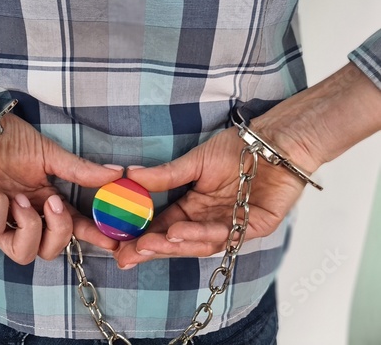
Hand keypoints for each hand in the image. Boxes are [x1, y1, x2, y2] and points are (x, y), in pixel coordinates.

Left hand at [0, 113, 122, 263]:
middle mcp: (24, 218)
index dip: (90, 237)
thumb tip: (116, 173)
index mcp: (44, 203)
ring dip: (28, 225)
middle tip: (52, 202)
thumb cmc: (8, 139)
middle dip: (58, 231)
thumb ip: (81, 170)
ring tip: (19, 198)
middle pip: (48, 251)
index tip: (110, 241)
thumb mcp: (50, 154)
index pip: (71, 228)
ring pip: (22, 254)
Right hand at [114, 127, 305, 267]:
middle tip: (129, 255)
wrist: (275, 141)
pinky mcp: (254, 227)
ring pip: (200, 242)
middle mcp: (210, 219)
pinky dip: (202, 234)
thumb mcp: (196, 161)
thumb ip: (166, 175)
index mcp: (194, 206)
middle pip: (179, 240)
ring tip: (152, 241)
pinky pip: (226, 236)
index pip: (165, 226)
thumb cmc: (237, 149)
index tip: (121, 246)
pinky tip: (180, 231)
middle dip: (153, 249)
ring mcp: (231, 225)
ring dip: (175, 243)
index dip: (144, 237)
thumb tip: (129, 176)